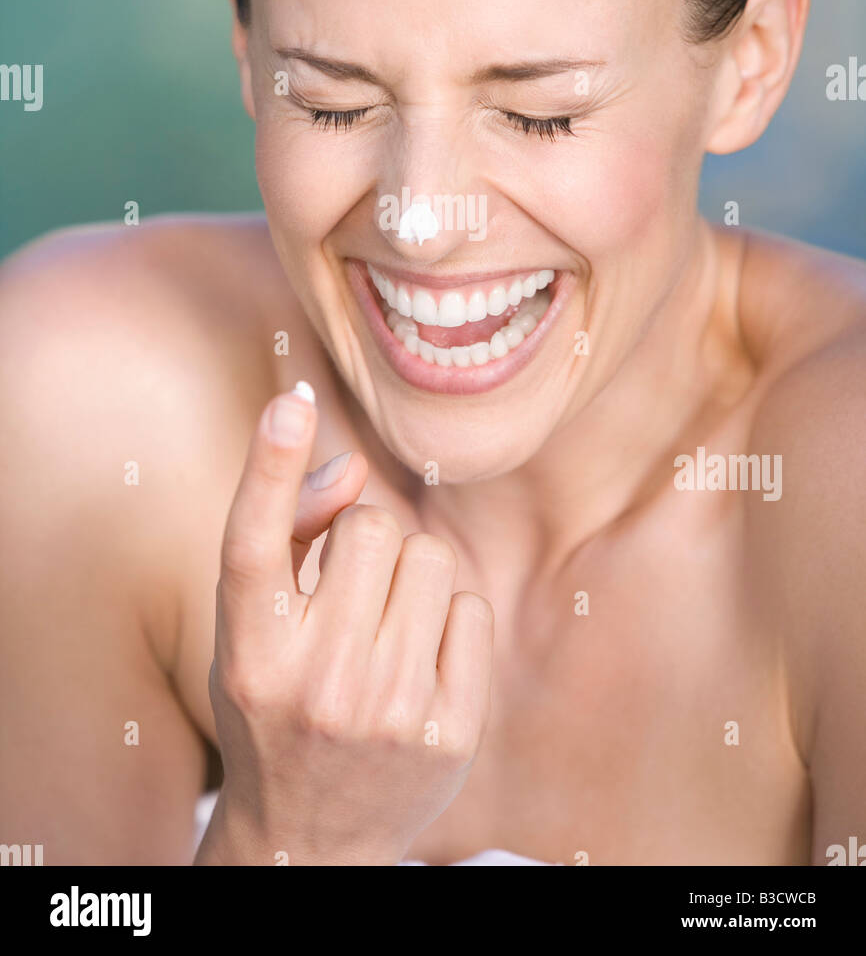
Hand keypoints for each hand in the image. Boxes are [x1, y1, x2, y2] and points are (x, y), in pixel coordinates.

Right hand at [196, 384, 493, 865]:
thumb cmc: (276, 704)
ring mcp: (388, 715)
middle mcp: (315, 685)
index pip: (253, 543)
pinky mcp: (450, 735)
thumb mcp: (252, 630)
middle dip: (365, 540)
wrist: (309, 838)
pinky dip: (448, 622)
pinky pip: (471, 610)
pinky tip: (418, 664)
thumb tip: (352, 465)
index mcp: (249, 654)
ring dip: (409, 575)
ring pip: (430, 558)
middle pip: (373, 528)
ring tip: (382, 626)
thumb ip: (289, 535)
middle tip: (347, 590)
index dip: (269, 464)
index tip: (292, 400)